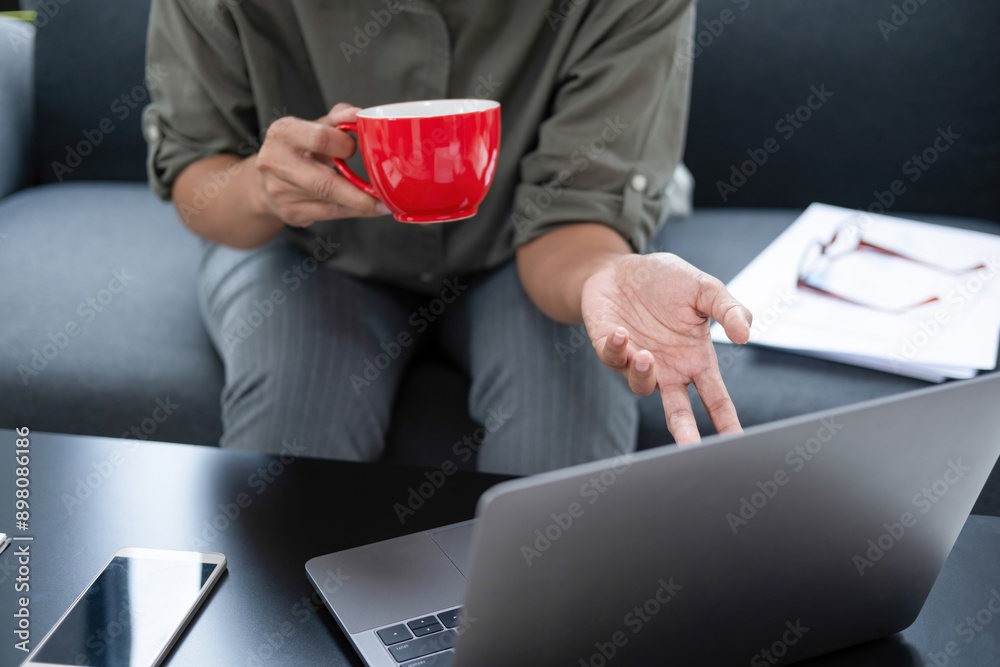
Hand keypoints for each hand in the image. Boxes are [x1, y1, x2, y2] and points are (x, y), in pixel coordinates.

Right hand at [251, 103, 387, 225]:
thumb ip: (337, 119)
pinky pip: (329, 215)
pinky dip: (352, 211)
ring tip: (383, 204)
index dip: (345, 144)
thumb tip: (361, 114)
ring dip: (361, 205)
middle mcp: (276, 163)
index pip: (320, 138)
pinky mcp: (290, 213)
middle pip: (324, 183)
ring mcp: (281, 192)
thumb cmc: (297, 150)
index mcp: (283, 133)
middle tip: (384, 197)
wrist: (265, 182)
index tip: (356, 148)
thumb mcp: (312, 127)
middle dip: (358, 193)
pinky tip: (366, 209)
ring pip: (331, 203)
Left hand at [581, 252, 751, 444]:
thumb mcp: (706, 289)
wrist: (622, 268)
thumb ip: (729, 309)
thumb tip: (746, 334)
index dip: (725, 421)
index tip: (736, 442)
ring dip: (644, 374)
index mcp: (695, 359)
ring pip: (642, 385)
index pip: (715, 398)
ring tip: (646, 354)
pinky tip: (621, 332)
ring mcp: (638, 361)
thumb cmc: (667, 281)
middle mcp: (668, 368)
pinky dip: (617, 349)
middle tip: (691, 448)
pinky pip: (613, 358)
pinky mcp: (610, 349)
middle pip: (678, 411)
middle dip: (685, 431)